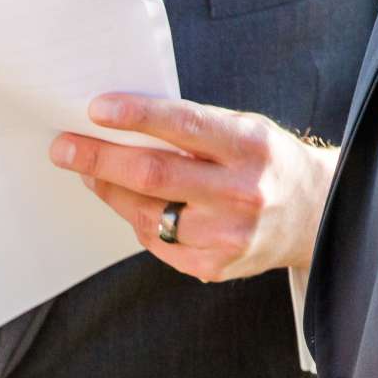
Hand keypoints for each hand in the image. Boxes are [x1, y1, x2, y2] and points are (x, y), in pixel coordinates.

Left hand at [51, 94, 336, 282]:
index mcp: (249, 146)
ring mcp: (227, 236)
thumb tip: (118, 125)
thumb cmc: (265, 163)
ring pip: (147, 214)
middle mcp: (241, 192)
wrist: (314, 216)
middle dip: (99, 160)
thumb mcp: (243, 129)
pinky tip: (129, 203)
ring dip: (108, 191)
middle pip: (154, 176)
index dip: (136, 116)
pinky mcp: (214, 267)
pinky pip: (157, 241)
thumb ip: (191, 128)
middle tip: (63, 147)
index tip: (96, 109)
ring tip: (89, 172)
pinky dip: (136, 219)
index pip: (184, 126)